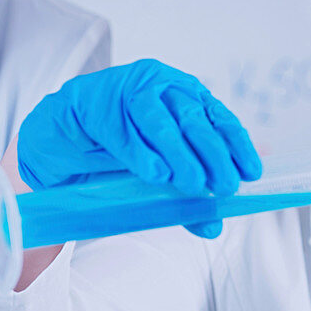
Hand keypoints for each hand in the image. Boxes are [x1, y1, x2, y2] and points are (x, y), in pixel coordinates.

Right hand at [17, 59, 261, 237]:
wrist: (59, 136)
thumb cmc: (116, 149)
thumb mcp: (157, 171)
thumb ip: (184, 195)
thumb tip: (214, 224)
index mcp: (184, 95)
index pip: (218, 117)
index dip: (236, 145)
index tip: (250, 173)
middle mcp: (160, 86)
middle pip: (193, 119)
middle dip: (213, 155)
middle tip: (224, 185)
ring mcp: (127, 91)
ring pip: (162, 122)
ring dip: (180, 156)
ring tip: (192, 185)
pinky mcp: (96, 105)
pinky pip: (123, 131)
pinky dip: (141, 154)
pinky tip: (155, 174)